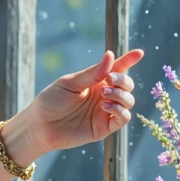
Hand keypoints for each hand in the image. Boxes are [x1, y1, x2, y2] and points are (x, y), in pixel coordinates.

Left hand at [6, 48, 143, 160]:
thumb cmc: (51, 101)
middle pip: (127, 84)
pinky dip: (121, 110)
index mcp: (96, 80)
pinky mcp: (104, 127)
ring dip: (121, 95)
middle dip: (123, 79)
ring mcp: (105, 111)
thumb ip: (92, 73)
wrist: (40, 126)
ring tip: (103, 96)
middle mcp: (103, 94)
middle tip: (109, 79)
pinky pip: (124, 118)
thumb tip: (111, 56)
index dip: (129, 60)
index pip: (117, 68)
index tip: (139, 53)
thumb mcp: (70, 83)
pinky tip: (105, 106)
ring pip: (129, 100)